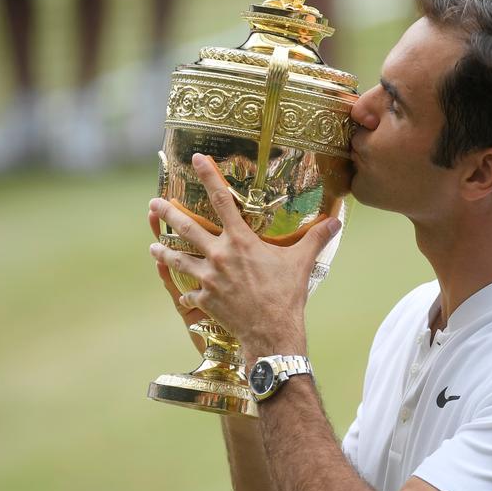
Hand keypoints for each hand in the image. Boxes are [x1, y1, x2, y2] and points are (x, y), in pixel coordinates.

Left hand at [148, 153, 340, 359]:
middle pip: (187, 227)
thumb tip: (338, 220)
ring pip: (178, 259)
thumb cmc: (286, 294)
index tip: (196, 159)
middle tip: (154, 204)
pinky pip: (189, 294)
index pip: (222, 200)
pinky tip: (182, 295)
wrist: (271, 331)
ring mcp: (208, 278)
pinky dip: (186, 294)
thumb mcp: (302, 262)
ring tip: (154, 247)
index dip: (208, 176)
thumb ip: (317, 238)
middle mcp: (220, 255)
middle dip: (168, 213)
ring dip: (164, 252)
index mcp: (241, 241)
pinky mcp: (205, 299)